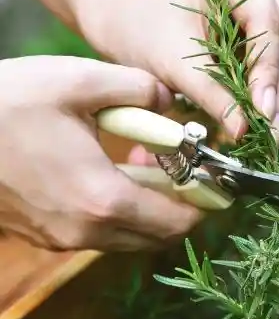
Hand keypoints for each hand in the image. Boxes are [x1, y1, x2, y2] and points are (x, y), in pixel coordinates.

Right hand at [0, 56, 201, 250]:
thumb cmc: (7, 105)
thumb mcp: (80, 82)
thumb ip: (139, 88)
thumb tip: (170, 100)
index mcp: (103, 197)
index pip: (176, 219)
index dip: (205, 202)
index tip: (217, 182)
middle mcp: (87, 230)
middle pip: (158, 234)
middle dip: (182, 206)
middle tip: (188, 170)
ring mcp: (65, 237)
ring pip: (131, 236)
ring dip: (152, 208)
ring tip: (153, 166)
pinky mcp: (48, 234)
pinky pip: (103, 232)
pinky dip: (122, 210)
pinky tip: (115, 172)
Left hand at [77, 0, 278, 142]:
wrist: (135, 23)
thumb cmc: (147, 32)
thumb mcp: (173, 61)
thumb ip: (211, 93)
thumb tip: (244, 130)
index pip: (266, 23)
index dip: (268, 71)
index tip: (262, 113)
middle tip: (270, 135)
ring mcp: (278, 3)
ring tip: (275, 134)